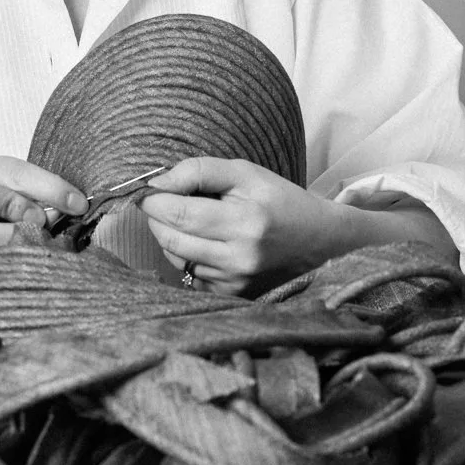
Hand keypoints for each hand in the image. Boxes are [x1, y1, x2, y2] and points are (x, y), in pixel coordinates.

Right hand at [0, 155, 86, 276]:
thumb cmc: (1, 216)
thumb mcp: (20, 195)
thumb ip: (41, 196)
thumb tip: (74, 207)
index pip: (13, 171)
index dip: (49, 187)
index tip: (78, 204)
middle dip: (16, 205)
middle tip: (42, 221)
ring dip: (15, 238)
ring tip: (34, 242)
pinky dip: (11, 263)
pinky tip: (25, 263)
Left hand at [139, 158, 340, 295]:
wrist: (318, 238)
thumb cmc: (278, 199)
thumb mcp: (244, 172)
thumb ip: (198, 171)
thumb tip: (156, 183)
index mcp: (245, 222)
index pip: (179, 213)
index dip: (153, 200)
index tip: (147, 191)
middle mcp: (239, 257)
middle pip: (171, 239)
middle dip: (156, 218)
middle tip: (160, 202)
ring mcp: (235, 281)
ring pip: (176, 258)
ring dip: (170, 236)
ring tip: (188, 219)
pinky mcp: (232, 294)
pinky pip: (189, 274)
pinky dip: (186, 255)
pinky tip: (204, 242)